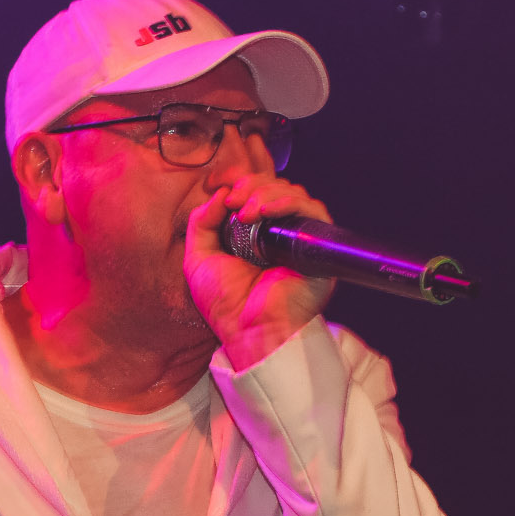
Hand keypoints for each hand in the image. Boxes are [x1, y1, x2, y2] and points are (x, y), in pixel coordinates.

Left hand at [184, 171, 336, 371]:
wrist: (248, 331)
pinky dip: (289, 202)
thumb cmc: (226, 305)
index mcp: (255, 236)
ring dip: (267, 192)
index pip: (257, 192)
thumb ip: (201, 222)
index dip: (243, 183)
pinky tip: (266, 212)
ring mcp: (299, 242)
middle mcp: (279, 236)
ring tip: (248, 210)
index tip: (225, 194)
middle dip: (253, 186)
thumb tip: (221, 193)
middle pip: (276, 187)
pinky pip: (314, 211)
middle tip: (235, 202)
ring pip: (294, 194)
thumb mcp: (199, 258)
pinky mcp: (315, 250)